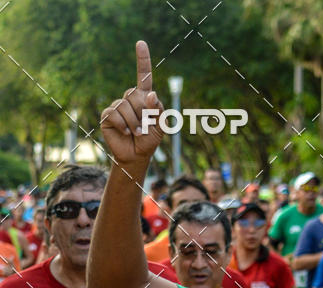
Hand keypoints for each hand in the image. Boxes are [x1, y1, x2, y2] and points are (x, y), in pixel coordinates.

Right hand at [100, 41, 163, 168]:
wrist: (137, 155)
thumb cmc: (149, 140)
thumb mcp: (160, 125)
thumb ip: (158, 110)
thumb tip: (150, 94)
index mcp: (143, 97)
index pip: (143, 76)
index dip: (142, 60)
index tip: (140, 43)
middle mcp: (129, 98)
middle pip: (135, 95)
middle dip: (143, 113)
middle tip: (144, 127)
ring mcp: (117, 106)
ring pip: (125, 106)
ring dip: (134, 123)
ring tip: (136, 133)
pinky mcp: (108, 116)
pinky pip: (115, 114)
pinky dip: (123, 126)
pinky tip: (126, 133)